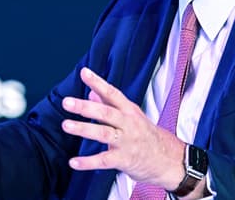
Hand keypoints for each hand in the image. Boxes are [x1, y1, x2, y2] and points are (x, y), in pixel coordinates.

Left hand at [60, 67, 185, 190]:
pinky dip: (88, 162)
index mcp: (129, 110)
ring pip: (103, 133)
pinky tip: (73, 162)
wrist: (168, 159)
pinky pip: (104, 161)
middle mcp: (128, 124)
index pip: (112, 93)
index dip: (98, 82)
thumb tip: (91, 91)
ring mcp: (126, 142)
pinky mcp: (124, 160)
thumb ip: (109, 104)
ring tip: (66, 125)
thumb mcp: (131, 115)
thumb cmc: (146, 135)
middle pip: (106, 113)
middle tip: (67, 102)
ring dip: (84, 129)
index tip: (84, 72)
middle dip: (86, 107)